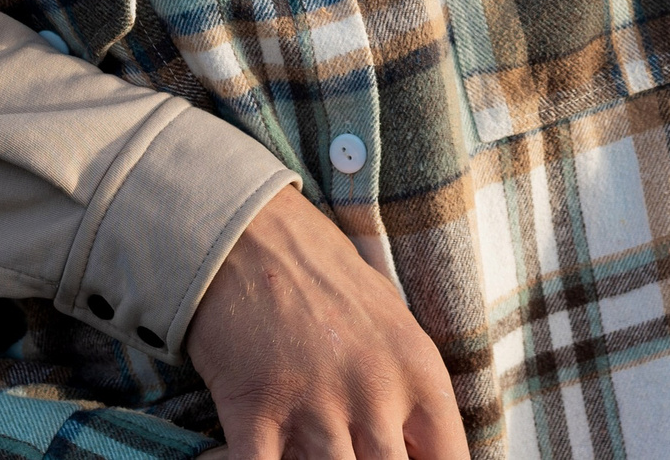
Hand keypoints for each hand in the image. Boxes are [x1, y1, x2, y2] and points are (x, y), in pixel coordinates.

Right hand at [183, 184, 463, 459]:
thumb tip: (419, 449)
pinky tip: (269, 457)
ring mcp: (316, 403)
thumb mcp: (393, 323)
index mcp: (418, 371)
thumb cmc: (325, 276)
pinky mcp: (256, 410)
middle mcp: (375, 392)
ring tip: (316, 454)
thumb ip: (409, 392)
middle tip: (359, 456)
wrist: (250, 232)